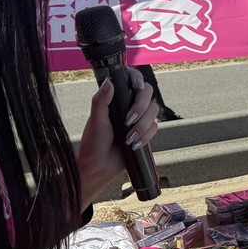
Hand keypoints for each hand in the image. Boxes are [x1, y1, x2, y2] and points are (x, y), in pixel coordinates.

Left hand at [75, 67, 159, 207]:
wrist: (99, 168)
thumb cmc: (93, 144)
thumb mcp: (95, 121)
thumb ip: (101, 101)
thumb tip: (109, 82)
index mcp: (115, 100)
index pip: (132, 81)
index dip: (138, 80)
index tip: (137, 88)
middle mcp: (128, 106)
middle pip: (148, 94)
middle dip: (141, 107)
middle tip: (128, 120)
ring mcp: (138, 119)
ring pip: (154, 111)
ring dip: (142, 126)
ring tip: (128, 138)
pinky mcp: (145, 132)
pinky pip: (155, 128)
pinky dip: (146, 137)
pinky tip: (134, 145)